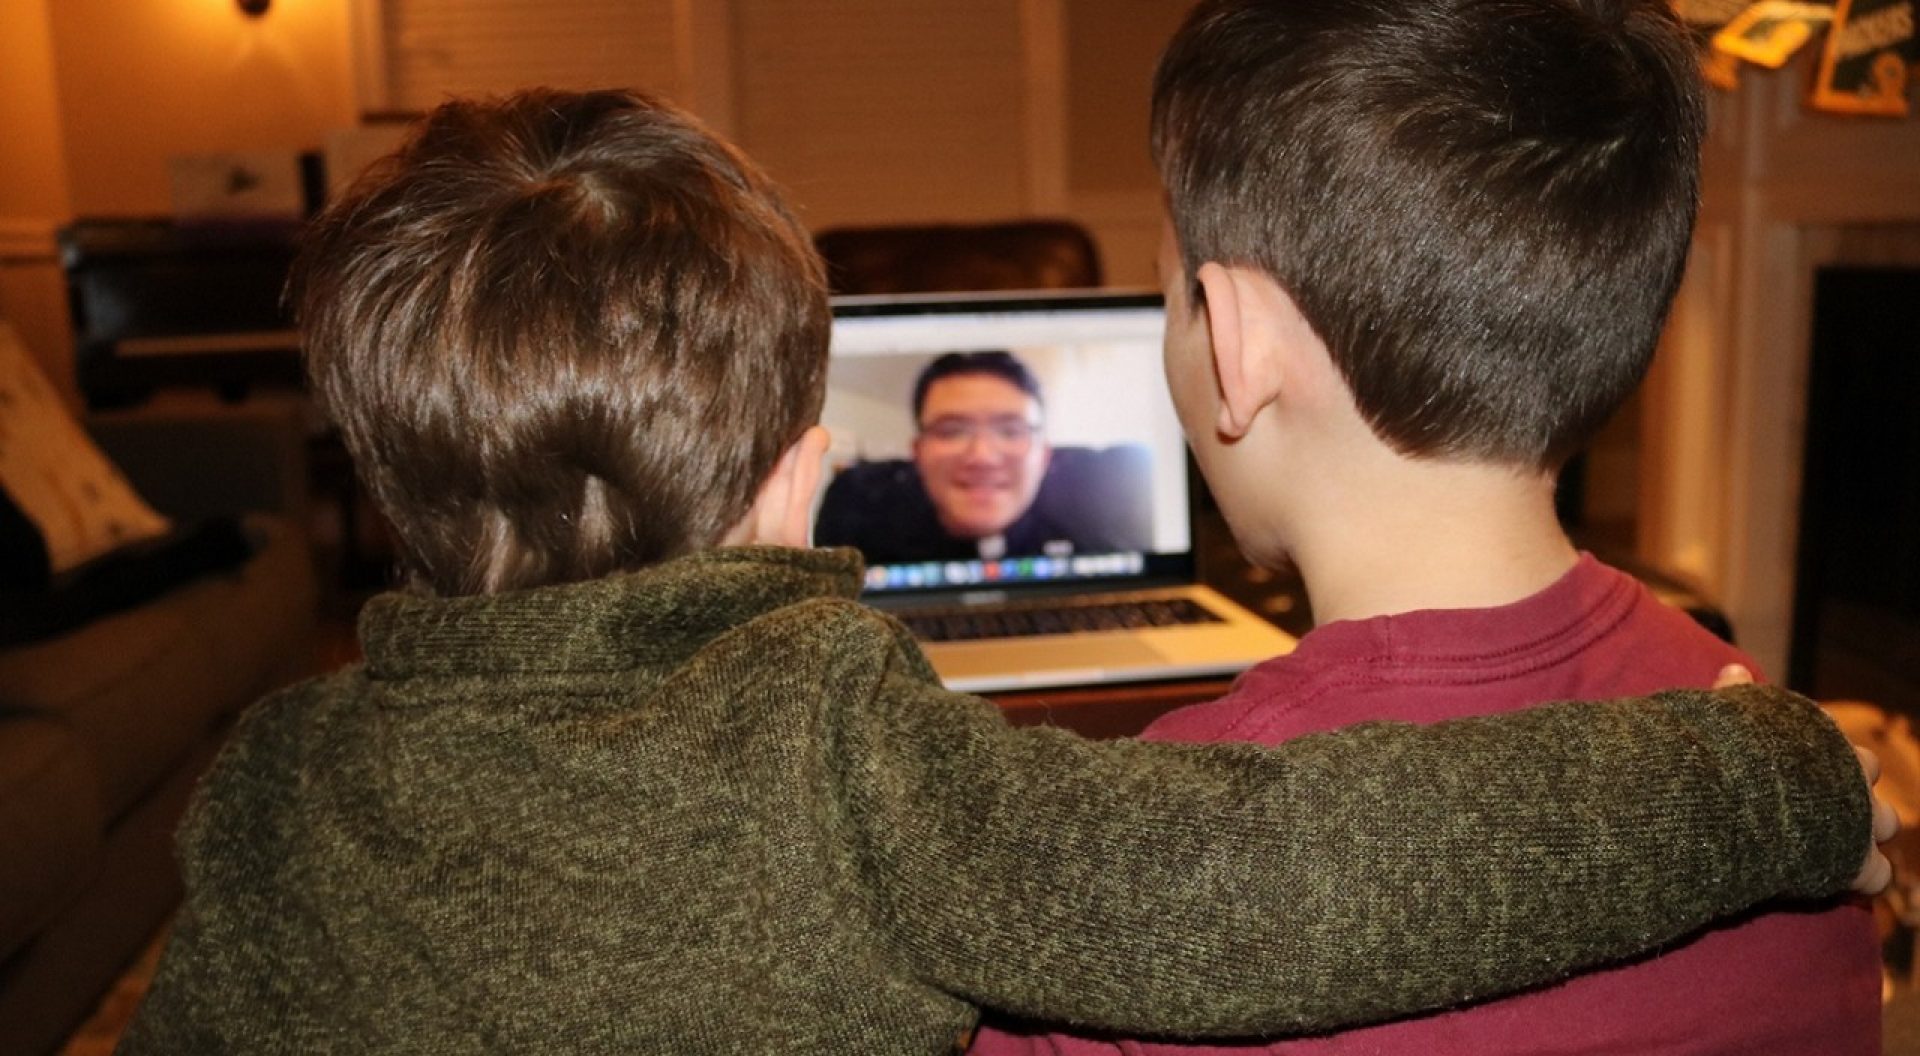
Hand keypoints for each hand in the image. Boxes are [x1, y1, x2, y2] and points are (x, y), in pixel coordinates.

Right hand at [1713, 666, 1899, 893]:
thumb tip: (1734, 669)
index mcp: (1828, 743)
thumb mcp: (1729, 714)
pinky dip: (1865, 879)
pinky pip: (1879, 875)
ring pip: (1888, 823)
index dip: (1828, 757)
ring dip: (1866, 832)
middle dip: (1853, 789)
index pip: (1845, 746)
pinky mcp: (1860, 864)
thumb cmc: (1733, 755)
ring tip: (1836, 844)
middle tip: (1822, 804)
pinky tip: (1839, 881)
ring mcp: (1863, 822)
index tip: (1804, 767)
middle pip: (1871, 775)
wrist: (1745, 805)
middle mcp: (1855, 778)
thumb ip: (1736, 696)